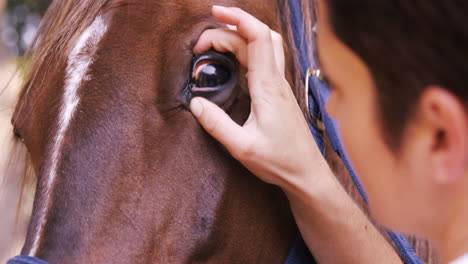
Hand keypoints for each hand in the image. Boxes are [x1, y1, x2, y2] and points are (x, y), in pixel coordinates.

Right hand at [190, 6, 326, 189]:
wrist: (307, 173)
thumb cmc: (280, 162)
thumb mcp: (242, 148)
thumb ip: (217, 125)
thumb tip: (195, 104)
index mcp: (268, 88)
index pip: (257, 38)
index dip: (238, 18)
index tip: (215, 13)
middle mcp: (276, 82)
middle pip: (259, 37)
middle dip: (230, 28)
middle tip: (201, 44)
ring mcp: (280, 87)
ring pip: (264, 47)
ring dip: (240, 37)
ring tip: (214, 45)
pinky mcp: (279, 94)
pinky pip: (265, 61)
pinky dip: (247, 51)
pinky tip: (233, 62)